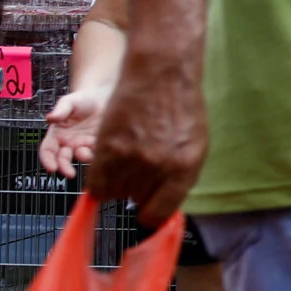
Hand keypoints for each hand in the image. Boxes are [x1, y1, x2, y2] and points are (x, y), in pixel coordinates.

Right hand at [38, 82, 114, 178]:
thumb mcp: (69, 102)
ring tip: (86, 153)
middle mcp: (69, 142)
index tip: (51, 168)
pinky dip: (98, 155)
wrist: (102, 96)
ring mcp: (84, 144)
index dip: (47, 160)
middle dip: (64, 167)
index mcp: (57, 134)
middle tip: (70, 174)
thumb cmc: (82, 99)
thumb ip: (60, 111)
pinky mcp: (98, 143)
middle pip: (62, 159)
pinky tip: (101, 153)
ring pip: (80, 157)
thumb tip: (50, 118)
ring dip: (82, 158)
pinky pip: (97, 152)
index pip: (48, 150)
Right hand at [86, 54, 209, 225]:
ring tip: (127, 161)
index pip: (160, 213)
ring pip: (114, 192)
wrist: (162, 74)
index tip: (147, 214)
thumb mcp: (195, 146)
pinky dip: (99, 179)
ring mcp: (131, 158)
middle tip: (141, 171)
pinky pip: (95, 182)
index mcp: (184, 170)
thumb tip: (166, 203)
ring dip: (118, 183)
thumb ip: (180, 177)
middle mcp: (157, 168)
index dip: (151, 216)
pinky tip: (109, 166)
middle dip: (138, 191)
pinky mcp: (107, 147)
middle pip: (136, 201)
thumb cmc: (181, 107)